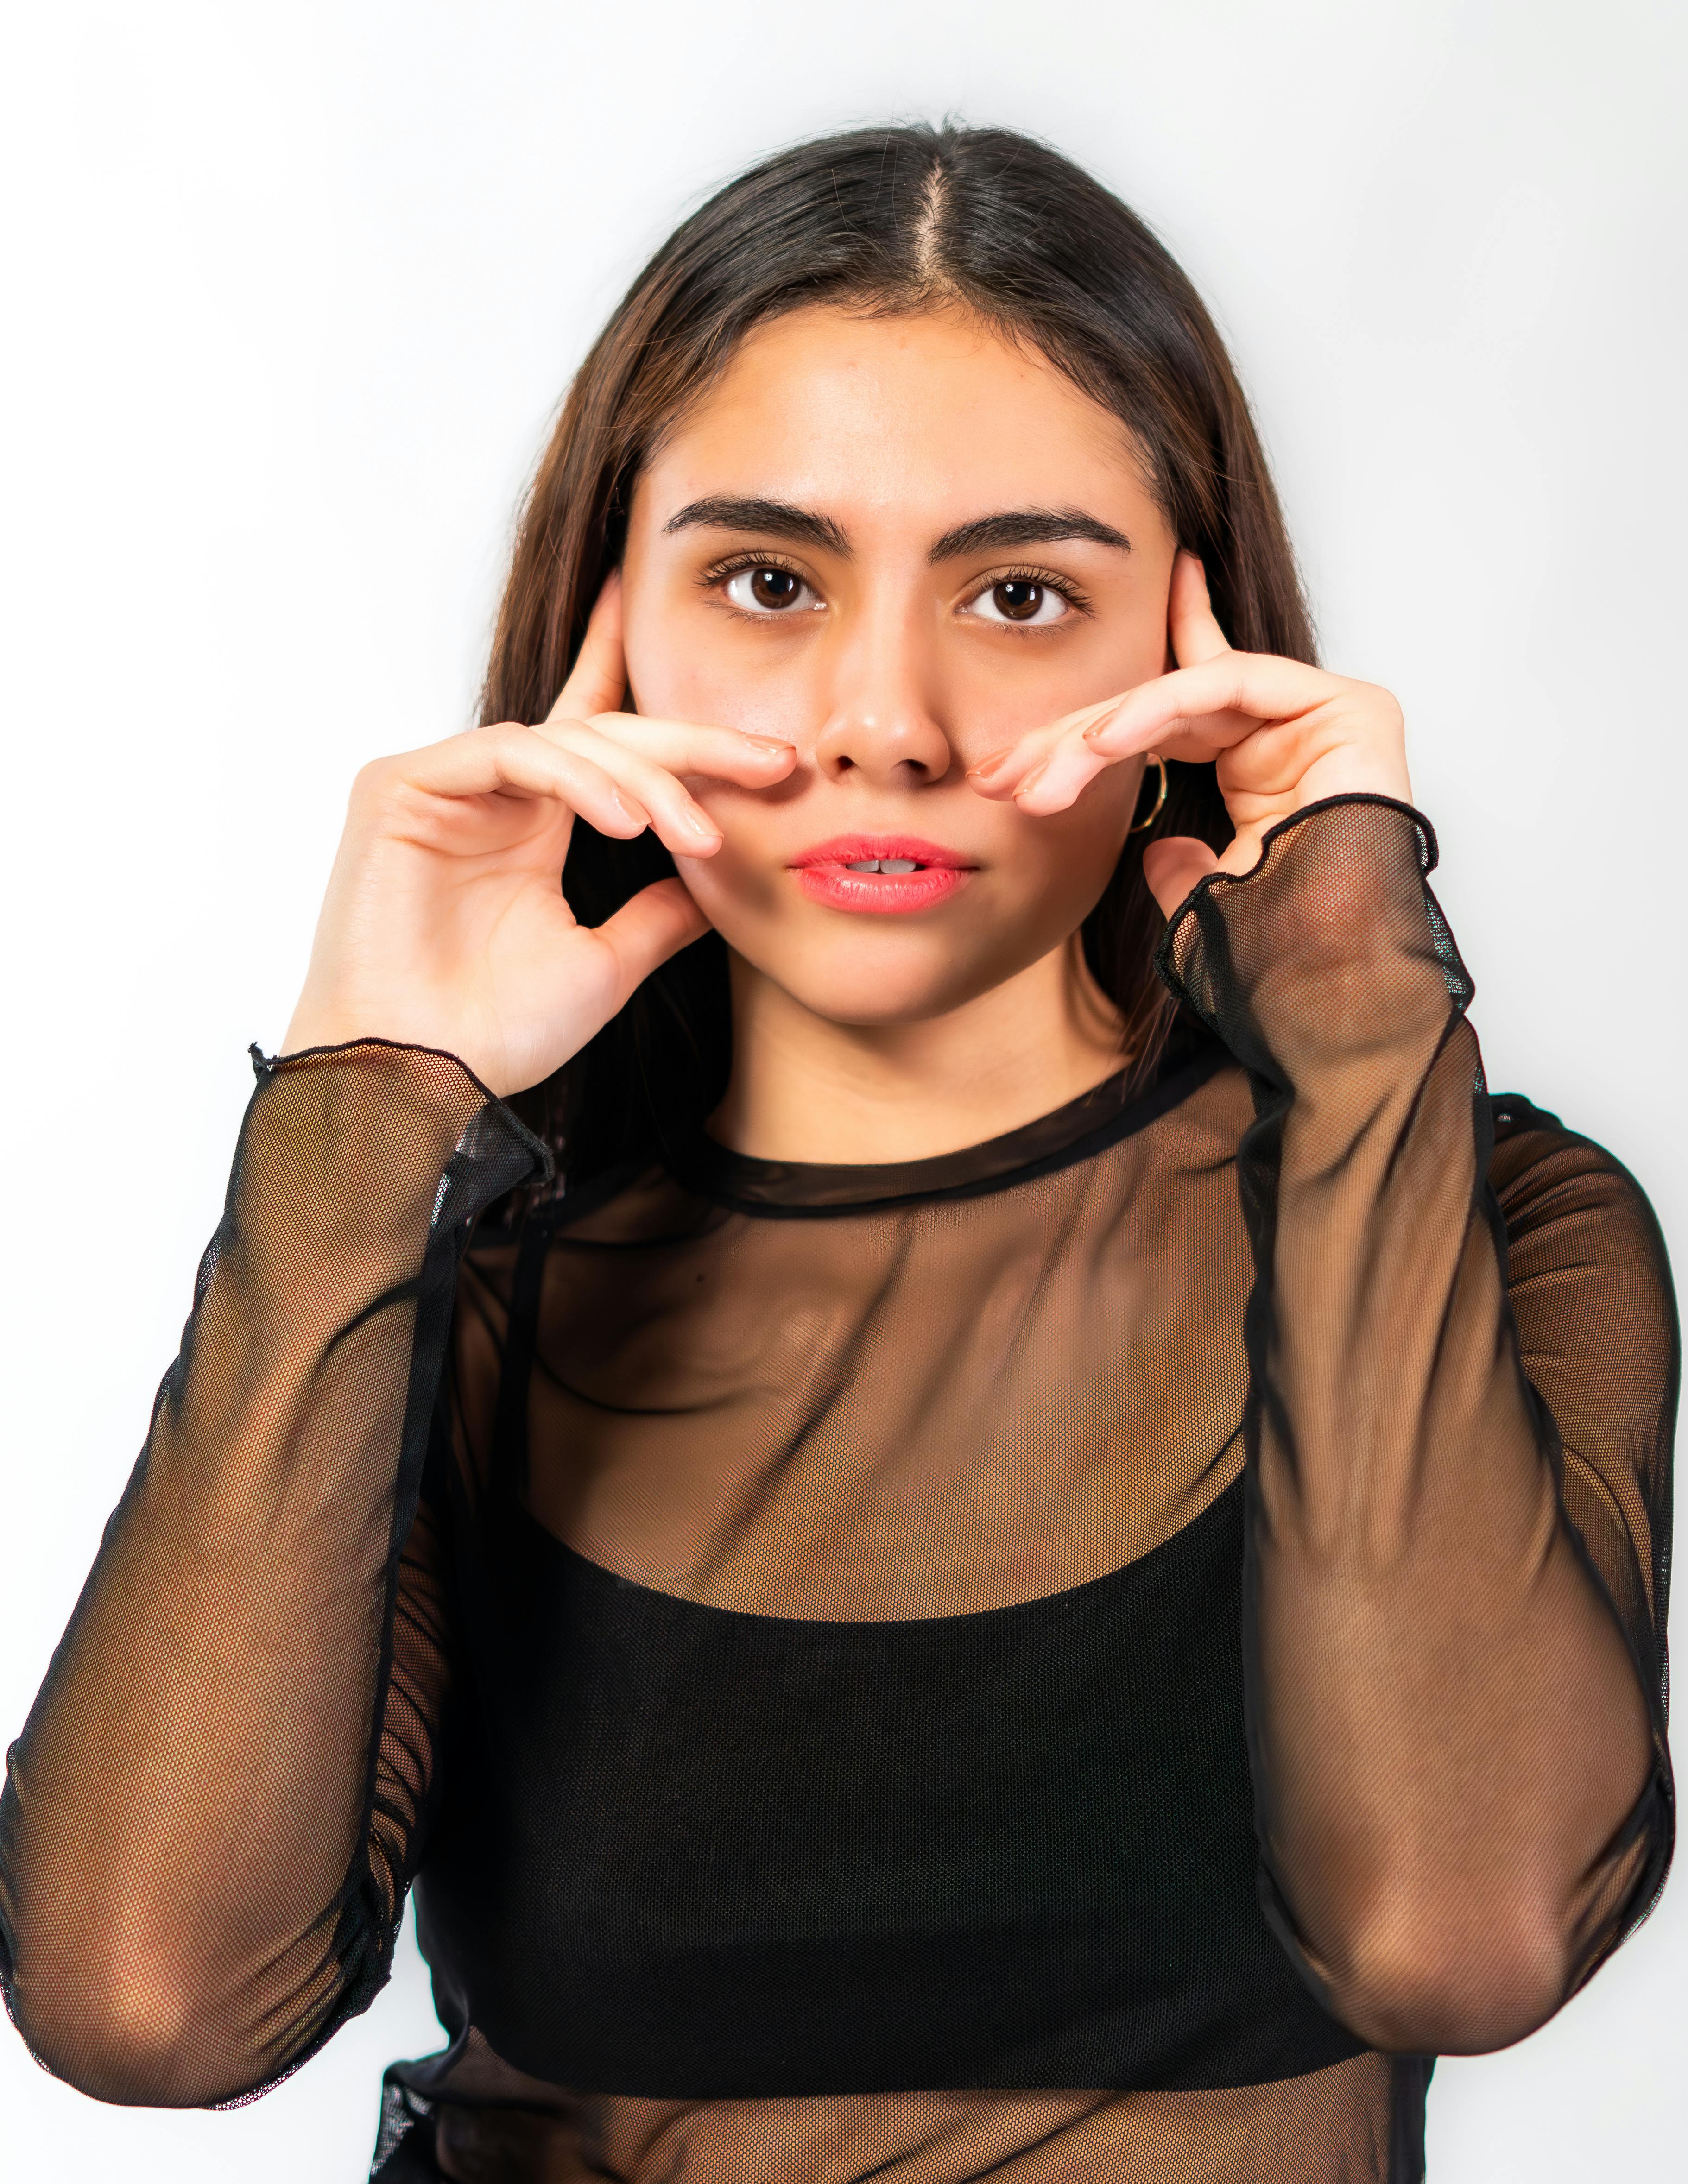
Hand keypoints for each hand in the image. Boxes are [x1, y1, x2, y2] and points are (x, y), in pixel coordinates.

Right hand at [282, 574, 794, 1096]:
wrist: (419, 1077)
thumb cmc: (495, 1033)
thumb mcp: (606, 965)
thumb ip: (658, 917)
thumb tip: (720, 891)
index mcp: (532, 827)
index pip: (602, 746)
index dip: (672, 724)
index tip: (763, 734)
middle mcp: (490, 796)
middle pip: (600, 735)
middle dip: (692, 744)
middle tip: (771, 759)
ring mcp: (444, 785)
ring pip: (565, 739)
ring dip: (643, 778)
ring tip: (697, 833)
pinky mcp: (402, 785)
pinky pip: (510, 753)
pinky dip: (577, 779)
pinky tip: (628, 822)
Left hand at [965, 551, 1411, 916]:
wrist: (1334, 987)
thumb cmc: (1281, 957)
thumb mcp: (1202, 904)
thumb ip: (1181, 870)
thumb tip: (1157, 851)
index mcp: (1260, 766)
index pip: (1164, 722)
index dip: (1085, 731)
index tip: (1009, 763)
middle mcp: (1289, 731)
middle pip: (1160, 707)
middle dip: (1070, 739)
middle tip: (999, 775)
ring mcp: (1320, 714)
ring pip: (1182, 692)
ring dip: (1097, 733)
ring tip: (1038, 779)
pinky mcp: (1345, 705)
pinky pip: (1226, 685)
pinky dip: (1154, 708)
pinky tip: (1099, 743)